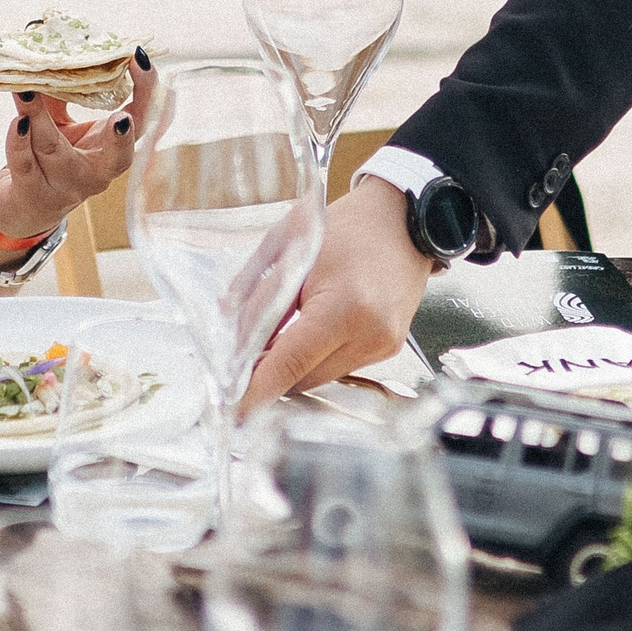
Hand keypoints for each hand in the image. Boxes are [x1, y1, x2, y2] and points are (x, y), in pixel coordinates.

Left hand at [0, 52, 154, 246]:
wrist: (21, 209)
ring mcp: (63, 187)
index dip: (147, 92)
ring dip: (39, 119)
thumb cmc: (49, 159)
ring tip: (27, 90)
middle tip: (123, 117)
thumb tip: (49, 47)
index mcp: (110, 150)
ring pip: (54, 152)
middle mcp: (95, 174)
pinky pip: (24, 164)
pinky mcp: (31, 194)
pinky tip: (16, 122)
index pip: (143, 122)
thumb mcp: (62, 125)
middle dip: (122, 138)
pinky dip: (18, 141)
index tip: (139, 58)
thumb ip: (59, 93)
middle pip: (117, 158)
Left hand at [240, 179, 434, 410]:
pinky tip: (311, 329)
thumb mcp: (289, 248)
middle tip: (245, 354)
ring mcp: (384, 345)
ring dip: (296, 365)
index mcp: (343, 307)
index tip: (233, 412)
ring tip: (282, 331)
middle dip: (271, 372)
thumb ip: (256, 295)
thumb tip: (229, 339)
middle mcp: (369, 334)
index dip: (257, 391)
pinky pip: (341, 366)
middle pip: (303, 378)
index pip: (290, 364)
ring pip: (321, 378)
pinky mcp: (389, 348)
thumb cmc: (346, 227)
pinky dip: (318, 356)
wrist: (402, 218)